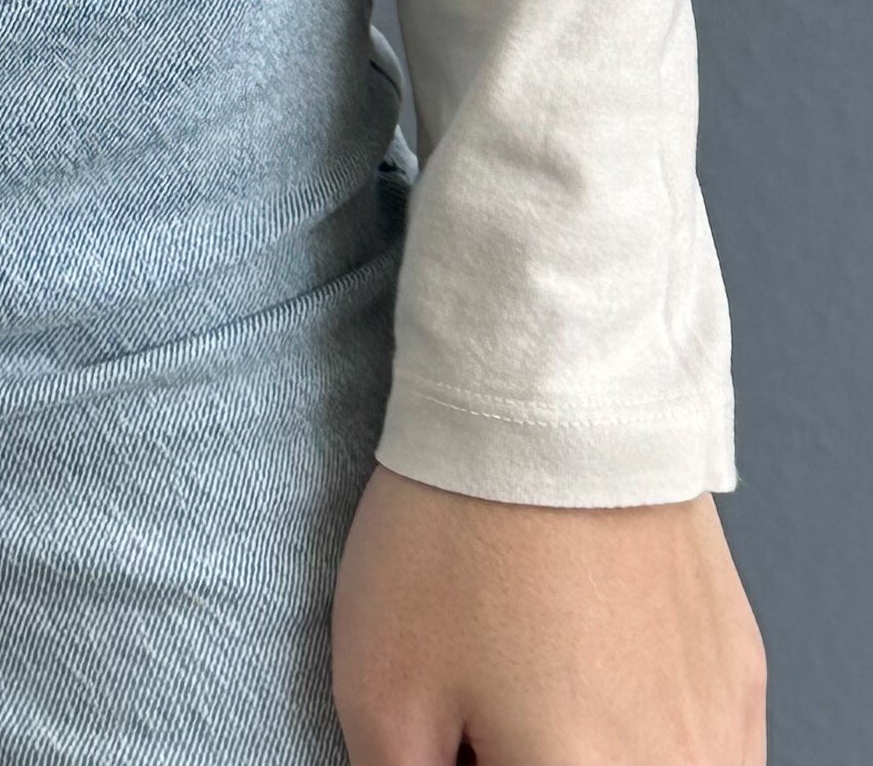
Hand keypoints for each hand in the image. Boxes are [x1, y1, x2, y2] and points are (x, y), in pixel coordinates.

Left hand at [333, 460, 763, 761]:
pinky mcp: (744, 679)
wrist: (555, 396)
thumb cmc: (460, 533)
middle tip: (481, 704)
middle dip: (525, 754)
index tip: (453, 734)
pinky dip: (644, 734)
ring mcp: (724, 730)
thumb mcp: (381, 682)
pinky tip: (593, 667)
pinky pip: (699, 749)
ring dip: (589, 750)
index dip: (472, 761)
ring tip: (533, 678)